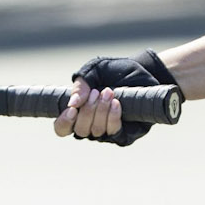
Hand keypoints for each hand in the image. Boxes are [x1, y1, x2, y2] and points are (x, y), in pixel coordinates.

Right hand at [52, 49, 176, 146]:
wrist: (142, 71)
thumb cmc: (114, 71)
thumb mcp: (94, 70)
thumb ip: (80, 84)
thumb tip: (72, 103)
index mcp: (78, 113)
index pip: (62, 128)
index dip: (64, 122)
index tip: (72, 109)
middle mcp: (91, 125)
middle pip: (80, 130)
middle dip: (88, 110)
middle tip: (98, 91)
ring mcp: (108, 131)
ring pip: (97, 131)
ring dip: (102, 111)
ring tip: (110, 92)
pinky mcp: (125, 133)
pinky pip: (114, 132)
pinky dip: (113, 117)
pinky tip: (117, 103)